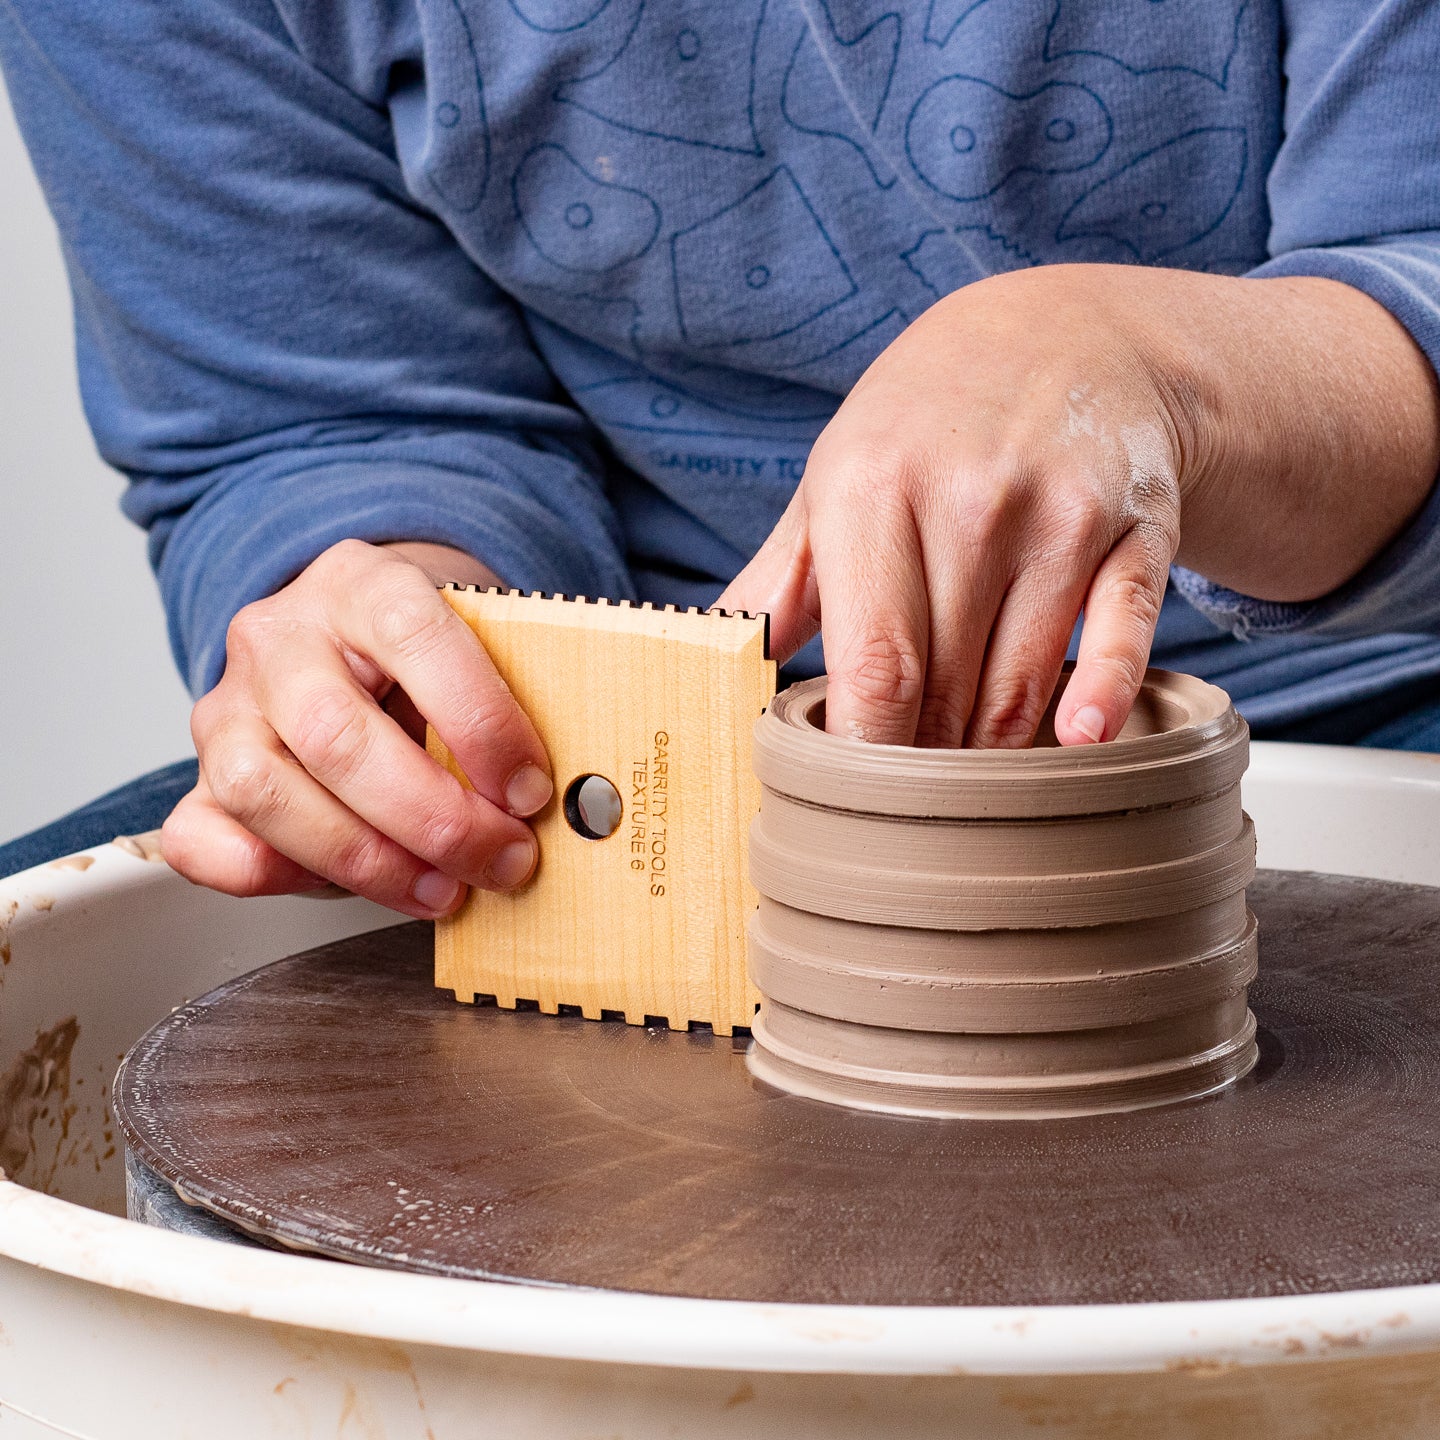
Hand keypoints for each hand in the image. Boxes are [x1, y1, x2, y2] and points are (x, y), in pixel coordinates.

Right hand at [161, 540, 551, 916]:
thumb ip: (517, 699)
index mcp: (361, 585)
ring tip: (443, 890)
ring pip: (265, 792)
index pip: (413, 634)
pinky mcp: (203, 776)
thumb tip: (588, 791)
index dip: (478, 721)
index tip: (530, 789)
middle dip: (434, 819)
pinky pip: (203, 838)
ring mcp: (229, 707)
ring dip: (367, 861)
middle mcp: (280, 639)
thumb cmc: (429, 656)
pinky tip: (346, 884)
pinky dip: (270, 877)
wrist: (356, 634)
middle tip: (503, 858)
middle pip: (336, 736)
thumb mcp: (479, 642)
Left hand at [721, 264, 1439, 747]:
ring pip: (1020, 682)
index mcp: (870, 490)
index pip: (870, 667)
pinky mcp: (1138, 526)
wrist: (1069, 334)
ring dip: (991, 750)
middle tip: (910, 803)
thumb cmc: (927, 425)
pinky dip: (1101, 691)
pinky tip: (1080, 739)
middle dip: (924, 763)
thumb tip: (712, 662)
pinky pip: (1123, 628)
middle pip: (943, 689)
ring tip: (968, 783)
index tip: (855, 799)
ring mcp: (1060, 513)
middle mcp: (967, 499)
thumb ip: (782, 578)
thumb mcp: (838, 475)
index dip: (866, 752)